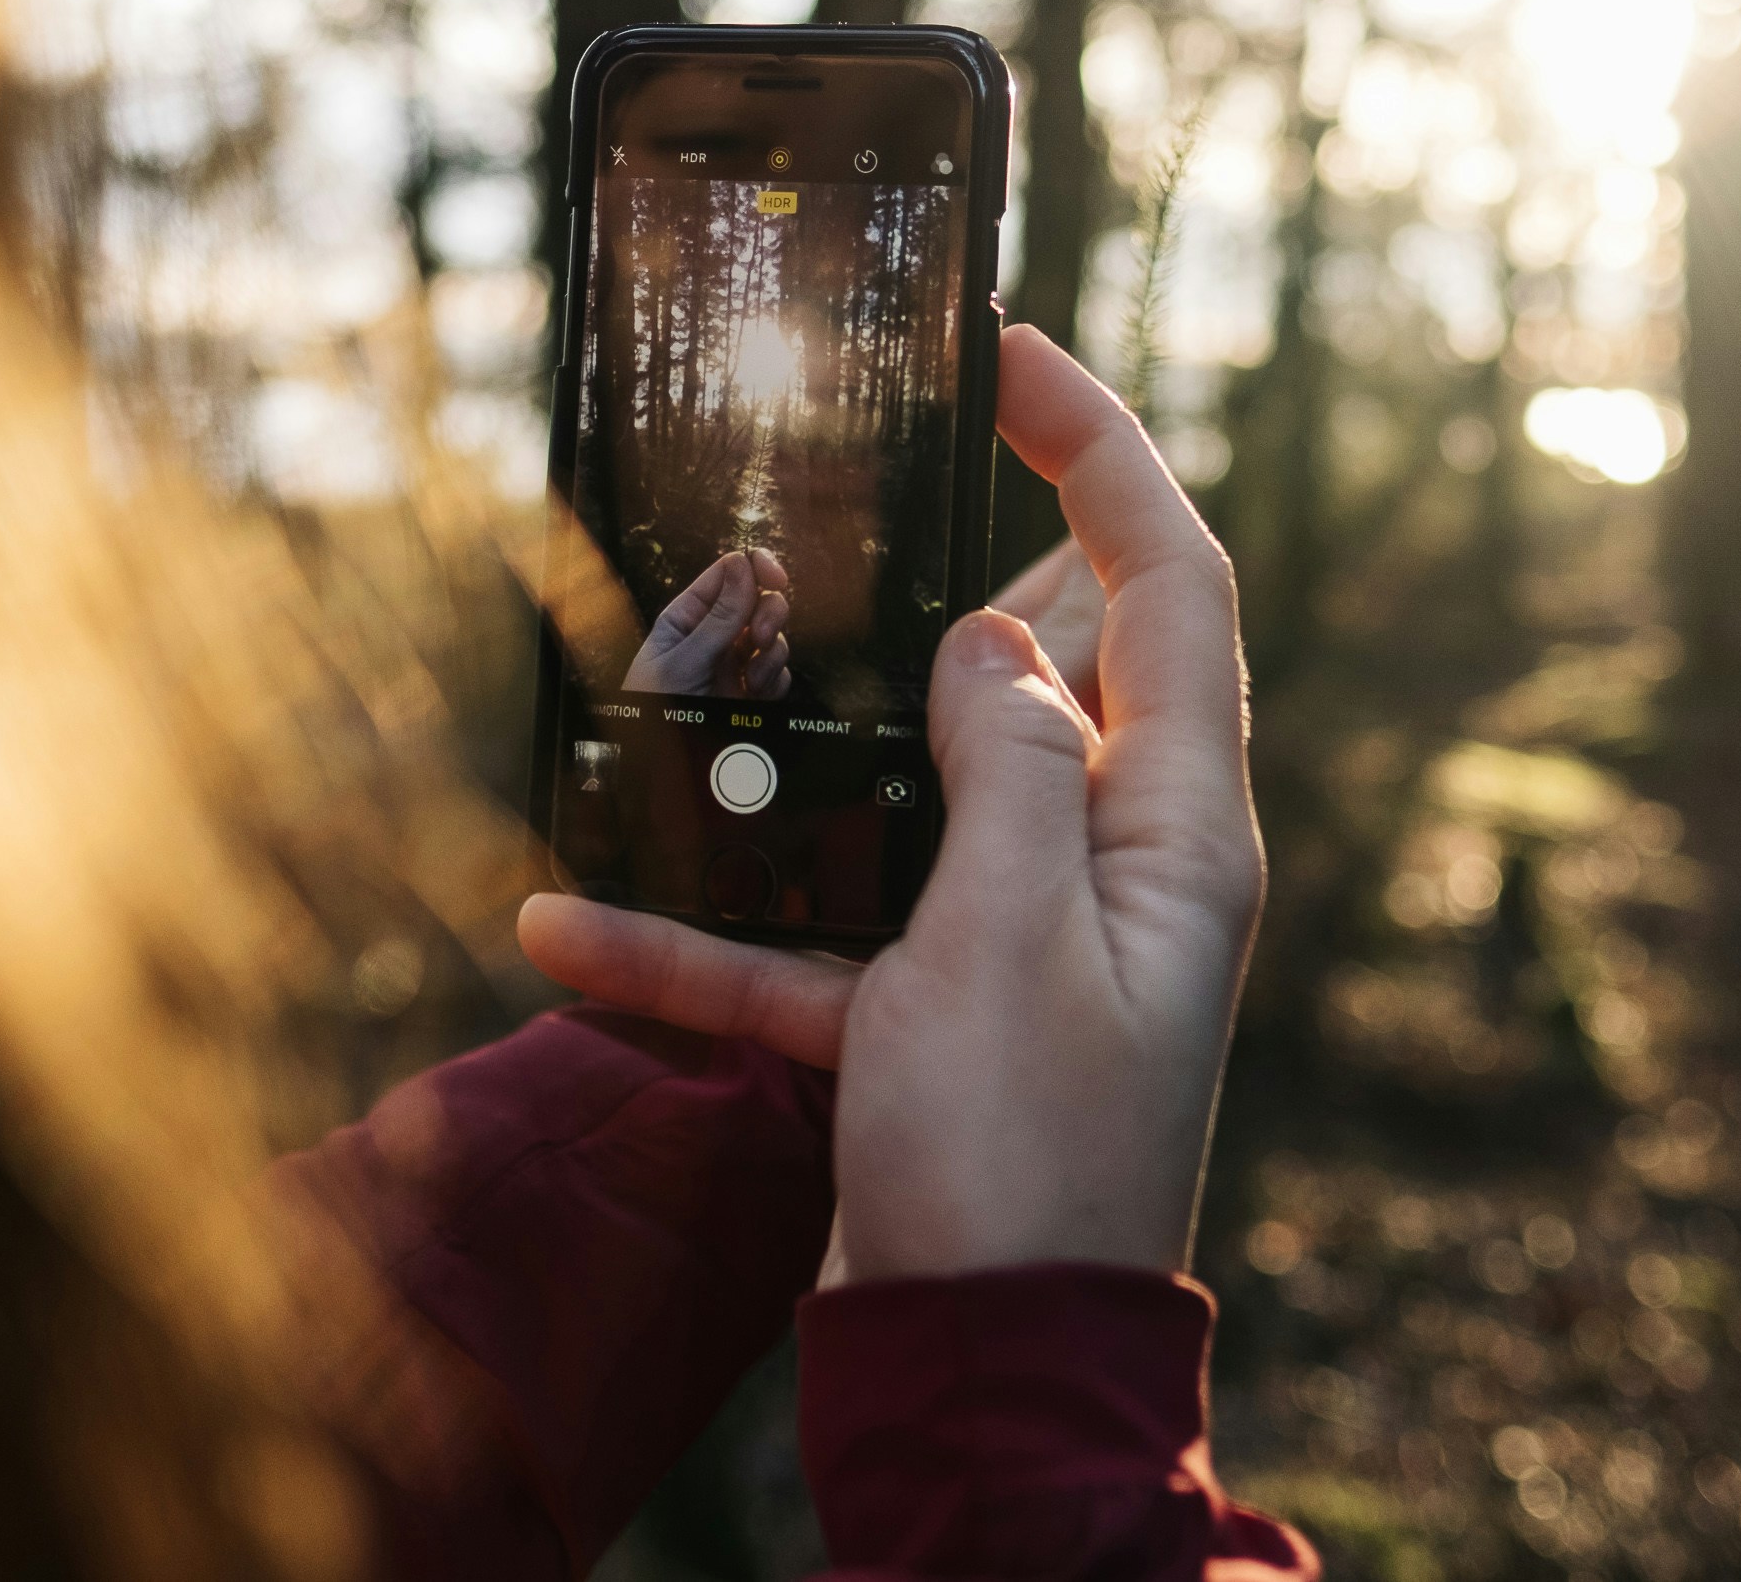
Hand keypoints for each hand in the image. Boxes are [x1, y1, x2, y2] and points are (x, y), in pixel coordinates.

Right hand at [520, 325, 1262, 1281]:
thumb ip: (1012, 764)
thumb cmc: (1023, 1170)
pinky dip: (705, 937)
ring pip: (902, 795)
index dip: (1102, 452)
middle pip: (1040, 667)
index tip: (1012, 356)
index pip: (1168, 587)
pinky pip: (810, 945)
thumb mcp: (1012, 939)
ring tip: (688, 671)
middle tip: (841, 489)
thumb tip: (996, 643)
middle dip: (935, 583)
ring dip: (785, 766)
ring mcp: (1014, 945)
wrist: (978, 1384)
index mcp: (1173, 829)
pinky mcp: (924, 1022)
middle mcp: (1106, 867)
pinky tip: (566, 925)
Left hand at [622, 547, 791, 703]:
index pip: (728, 573)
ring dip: (772, 654)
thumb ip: (718, 619)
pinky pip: (778, 671)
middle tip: (759, 639)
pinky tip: (757, 695)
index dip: (757, 567)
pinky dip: (776, 680)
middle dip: (769, 614)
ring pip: (773, 636)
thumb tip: (744, 566)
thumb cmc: (653, 710)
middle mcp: (713, 634)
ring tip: (752, 682)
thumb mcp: (682, 662)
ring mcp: (733, 662)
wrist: (658, 769)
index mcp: (688, 616)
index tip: (776, 579)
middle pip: (759, 599)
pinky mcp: (749, 690)